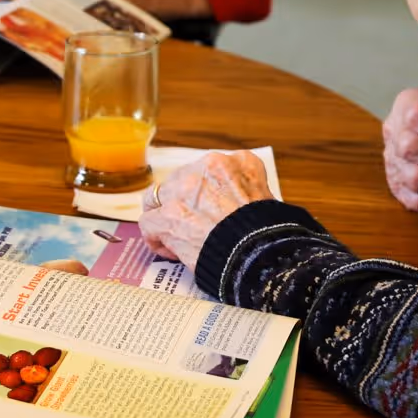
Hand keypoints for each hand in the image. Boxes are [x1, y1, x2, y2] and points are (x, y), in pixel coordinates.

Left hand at [138, 151, 274, 265]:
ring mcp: (184, 192)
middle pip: (181, 179)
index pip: (208, 169)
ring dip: (165, 215)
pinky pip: (149, 222)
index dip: (206, 189)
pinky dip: (156, 238)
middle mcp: (206, 169)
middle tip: (193, 222)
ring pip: (158, 197)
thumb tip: (237, 201)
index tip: (209, 205)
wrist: (259, 254)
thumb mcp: (267, 196)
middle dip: (184, 201)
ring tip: (174, 234)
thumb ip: (247, 189)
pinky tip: (169, 249)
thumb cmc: (266, 232)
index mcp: (235, 162)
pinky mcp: (168, 216)